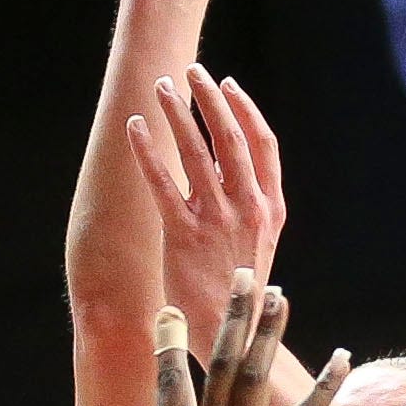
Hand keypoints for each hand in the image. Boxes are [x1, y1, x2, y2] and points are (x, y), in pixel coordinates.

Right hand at [98, 271, 346, 405]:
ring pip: (254, 378)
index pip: (170, 382)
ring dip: (268, 334)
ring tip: (278, 295)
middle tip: (243, 277)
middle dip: (232, 317)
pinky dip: (325, 389)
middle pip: (219, 363)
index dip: (169, 343)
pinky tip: (343, 358)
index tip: (172, 309)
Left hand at [128, 65, 286, 312]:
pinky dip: (147, 150)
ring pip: (196, 151)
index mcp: (271, 208)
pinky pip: (162, 181)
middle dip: (209, 99)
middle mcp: (247, 207)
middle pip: (229, 138)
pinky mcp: (184, 233)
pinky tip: (135, 128)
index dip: (245, 110)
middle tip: (192, 71)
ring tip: (161, 87)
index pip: (263, 145)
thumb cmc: (241, 293)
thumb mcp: (260, 245)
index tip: (228, 87)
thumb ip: (252, 207)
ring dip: (177, 113)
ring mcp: (216, 219)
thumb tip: (233, 171)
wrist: (230, 334)